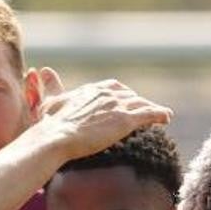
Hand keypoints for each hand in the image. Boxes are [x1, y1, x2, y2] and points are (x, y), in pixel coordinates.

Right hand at [32, 68, 172, 160]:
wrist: (56, 137)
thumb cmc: (50, 126)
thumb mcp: (51, 105)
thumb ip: (52, 90)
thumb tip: (43, 72)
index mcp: (91, 90)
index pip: (113, 88)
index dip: (122, 95)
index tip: (126, 101)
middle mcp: (106, 93)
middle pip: (129, 96)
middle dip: (138, 103)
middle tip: (146, 111)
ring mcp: (117, 106)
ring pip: (141, 104)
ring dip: (152, 108)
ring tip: (162, 115)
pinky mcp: (125, 120)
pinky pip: (149, 114)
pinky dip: (160, 114)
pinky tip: (167, 118)